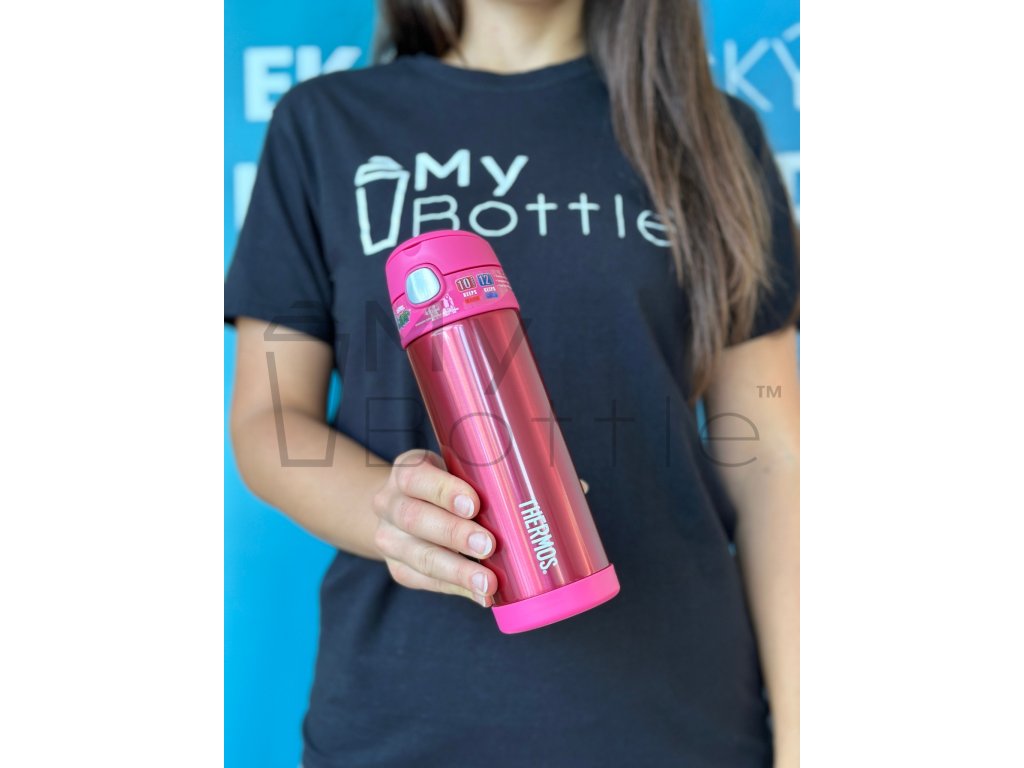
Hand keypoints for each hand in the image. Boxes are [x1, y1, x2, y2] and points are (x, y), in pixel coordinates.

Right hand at [372, 449, 495, 606]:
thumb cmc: (445, 486)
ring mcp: (389, 538)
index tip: (474, 505)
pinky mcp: (397, 567)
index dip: (445, 491)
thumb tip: (525, 500)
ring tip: (487, 583)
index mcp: (406, 471)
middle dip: (454, 533)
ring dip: (457, 571)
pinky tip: (480, 595)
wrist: (403, 507)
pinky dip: (455, 588)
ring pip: (419, 556)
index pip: (416, 477)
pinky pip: (424, 580)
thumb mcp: (453, 470)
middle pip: (415, 518)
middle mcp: (389, 503)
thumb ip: (477, 479)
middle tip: (488, 545)